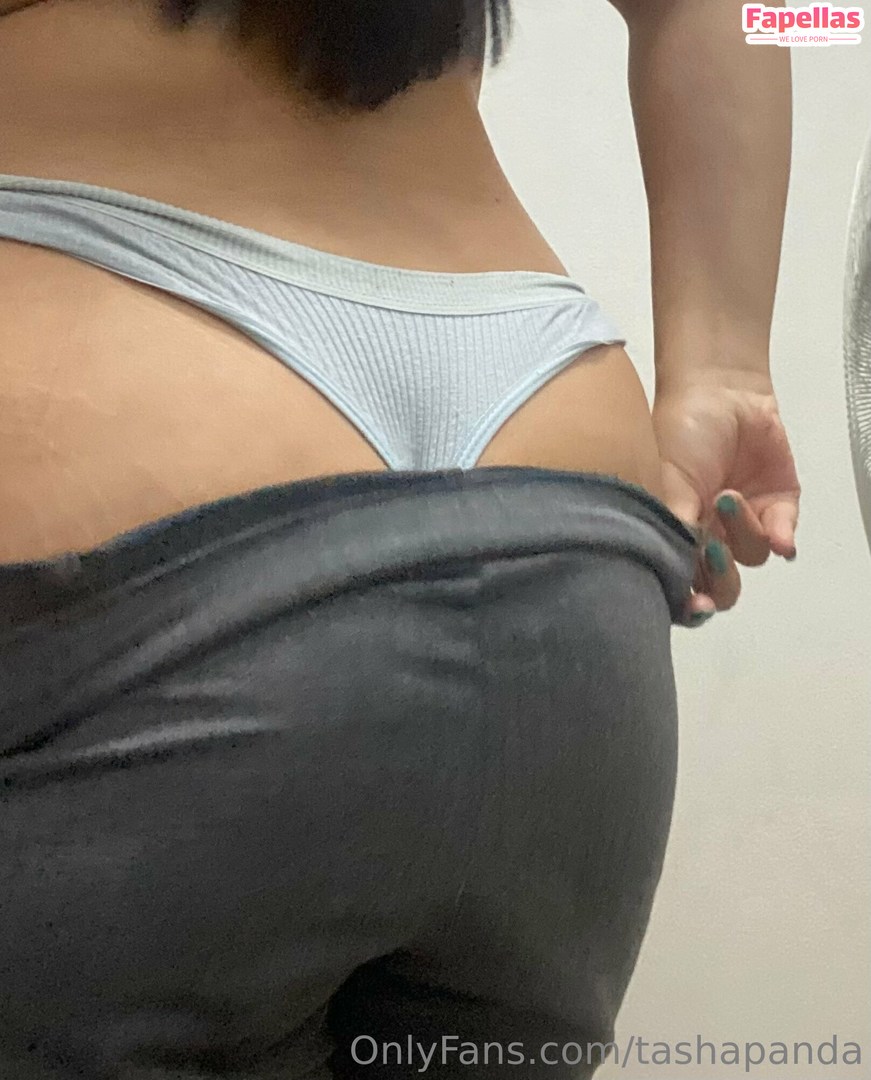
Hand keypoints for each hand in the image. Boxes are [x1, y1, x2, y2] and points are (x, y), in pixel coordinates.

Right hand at [652, 370, 799, 623]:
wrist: (720, 389)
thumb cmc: (679, 432)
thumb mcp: (665, 482)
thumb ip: (674, 528)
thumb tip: (678, 573)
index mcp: (675, 534)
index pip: (683, 584)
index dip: (689, 602)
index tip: (694, 606)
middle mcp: (708, 535)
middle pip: (721, 585)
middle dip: (720, 578)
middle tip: (713, 550)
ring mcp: (744, 522)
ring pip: (751, 556)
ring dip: (743, 533)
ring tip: (729, 497)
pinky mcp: (778, 505)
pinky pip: (783, 536)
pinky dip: (781, 536)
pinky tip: (779, 533)